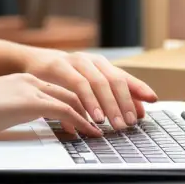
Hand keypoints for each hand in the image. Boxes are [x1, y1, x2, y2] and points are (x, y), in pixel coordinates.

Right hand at [0, 73, 102, 138]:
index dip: (83, 102)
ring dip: (95, 115)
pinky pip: (65, 111)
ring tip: (108, 130)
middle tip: (112, 120)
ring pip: (75, 99)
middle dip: (97, 105)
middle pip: (75, 90)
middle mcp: (32, 80)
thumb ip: (14, 110)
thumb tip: (25, 121)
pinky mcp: (30, 102)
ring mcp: (31, 89)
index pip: (63, 88)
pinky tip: (91, 133)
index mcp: (24, 80)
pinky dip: (82, 123)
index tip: (97, 114)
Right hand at [20, 48, 157, 129]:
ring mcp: (76, 61)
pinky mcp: (59, 66)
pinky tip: (93, 116)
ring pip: (98, 82)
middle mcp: (92, 61)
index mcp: (102, 65)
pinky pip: (78, 84)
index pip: (125, 76)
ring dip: (109, 104)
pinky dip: (88, 101)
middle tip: (130, 123)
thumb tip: (139, 112)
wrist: (32, 62)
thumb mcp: (88, 86)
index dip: (139, 88)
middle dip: (124, 103)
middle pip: (114, 80)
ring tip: (115, 123)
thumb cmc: (63, 77)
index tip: (152, 100)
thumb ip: (111, 97)